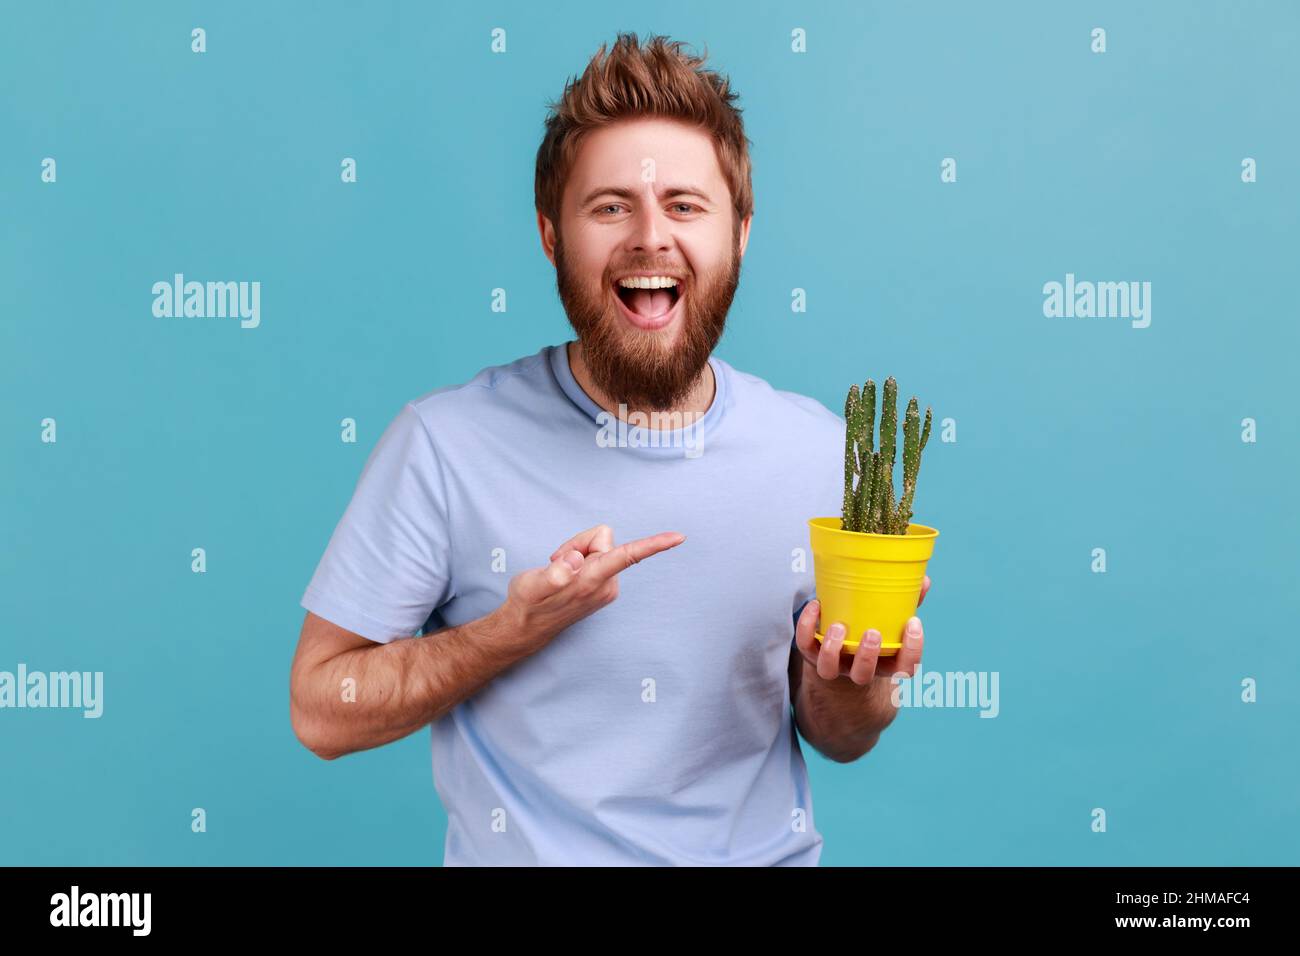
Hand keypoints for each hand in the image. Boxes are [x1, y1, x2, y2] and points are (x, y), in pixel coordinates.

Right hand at [500, 524, 685, 654]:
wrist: (525, 626)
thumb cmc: (528, 604)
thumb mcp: (531, 586)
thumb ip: (554, 574)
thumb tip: (574, 560)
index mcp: (592, 581)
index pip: (628, 556)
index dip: (653, 544)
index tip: (679, 537)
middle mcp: (606, 585)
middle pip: (602, 539)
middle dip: (577, 544)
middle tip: (556, 562)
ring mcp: (606, 586)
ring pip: (598, 546)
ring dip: (575, 553)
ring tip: (558, 571)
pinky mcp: (602, 585)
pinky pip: (595, 556)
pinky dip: (578, 560)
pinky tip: (566, 575)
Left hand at [793, 576, 929, 685]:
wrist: (841, 651)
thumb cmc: (873, 630)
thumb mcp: (892, 620)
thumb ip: (907, 603)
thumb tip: (923, 579)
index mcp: (885, 663)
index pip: (905, 668)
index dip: (912, 650)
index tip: (914, 623)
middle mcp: (858, 669)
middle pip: (863, 675)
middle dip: (867, 656)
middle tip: (872, 632)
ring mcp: (833, 664)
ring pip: (828, 670)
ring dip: (833, 649)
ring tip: (839, 625)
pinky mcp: (811, 654)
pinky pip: (805, 646)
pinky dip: (807, 626)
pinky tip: (816, 605)